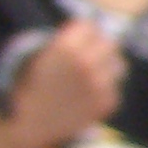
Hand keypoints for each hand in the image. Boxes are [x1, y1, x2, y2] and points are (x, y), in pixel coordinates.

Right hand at [7, 21, 122, 147]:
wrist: (29, 121)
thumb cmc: (34, 85)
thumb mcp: (44, 55)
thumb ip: (69, 42)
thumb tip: (97, 28)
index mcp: (66, 47)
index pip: (90, 27)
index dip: (84, 34)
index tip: (80, 41)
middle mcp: (86, 63)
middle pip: (110, 43)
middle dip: (100, 48)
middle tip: (92, 56)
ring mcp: (99, 84)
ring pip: (118, 65)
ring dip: (107, 67)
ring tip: (90, 77)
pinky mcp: (107, 102)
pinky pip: (114, 87)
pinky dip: (105, 89)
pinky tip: (87, 96)